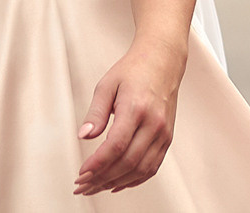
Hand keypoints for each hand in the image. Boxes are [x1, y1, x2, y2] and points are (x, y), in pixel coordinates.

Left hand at [75, 38, 185, 196]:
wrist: (162, 61)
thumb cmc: (133, 70)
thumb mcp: (106, 85)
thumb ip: (95, 113)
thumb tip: (84, 137)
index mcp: (136, 108)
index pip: (116, 146)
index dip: (97, 164)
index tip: (81, 173)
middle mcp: (154, 124)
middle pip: (127, 162)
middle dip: (102, 178)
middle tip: (82, 186)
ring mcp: (163, 133)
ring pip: (140, 169)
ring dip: (116, 183)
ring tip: (96, 187)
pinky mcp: (167, 139)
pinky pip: (152, 167)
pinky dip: (134, 180)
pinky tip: (117, 183)